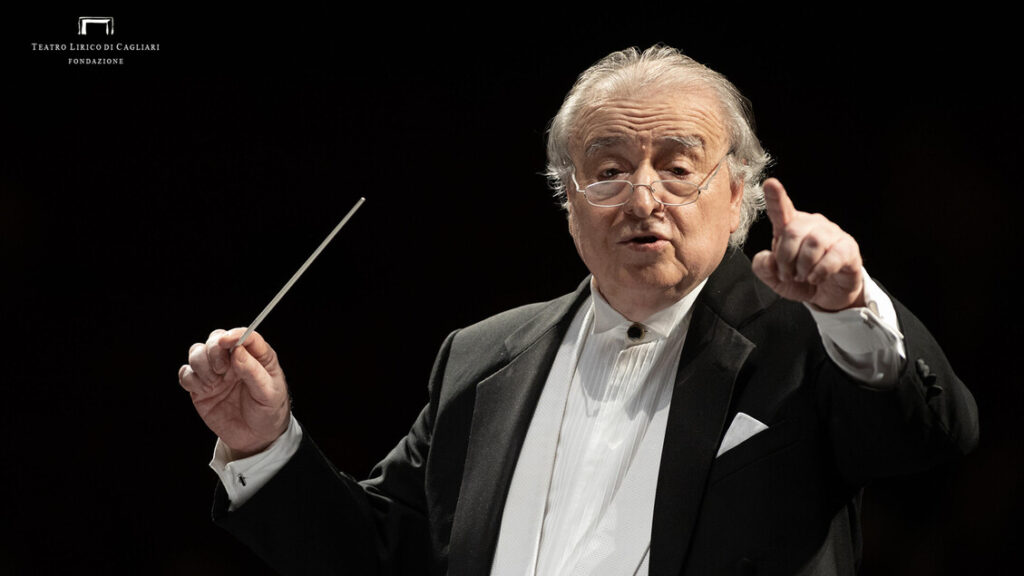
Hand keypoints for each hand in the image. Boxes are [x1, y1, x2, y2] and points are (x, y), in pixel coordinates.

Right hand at [179, 328, 289, 458]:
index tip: (227, 341)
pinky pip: (186, 374)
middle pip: (215, 339)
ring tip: (214, 382)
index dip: (234, 334)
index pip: (245, 336)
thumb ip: (254, 372)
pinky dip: (190, 378)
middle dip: (213, 350)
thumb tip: (238, 351)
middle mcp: (234, 360)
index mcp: (256, 356)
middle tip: (221, 370)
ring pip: (196, 352)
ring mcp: (216, 372)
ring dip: (201, 364)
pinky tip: (204, 390)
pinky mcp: (200, 387)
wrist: (256, 437)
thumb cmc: (268, 411)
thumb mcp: (269, 393)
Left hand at [752, 178, 865, 310]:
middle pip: (793, 231)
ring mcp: (832, 234)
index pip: (781, 208)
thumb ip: (763, 268)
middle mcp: (812, 225)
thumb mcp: (775, 278)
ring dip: (803, 266)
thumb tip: (768, 259)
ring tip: (803, 277)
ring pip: (813, 242)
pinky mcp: (848, 248)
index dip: (775, 197)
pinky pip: (833, 256)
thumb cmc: (800, 279)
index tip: (770, 183)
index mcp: (790, 227)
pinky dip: (820, 271)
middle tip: (788, 275)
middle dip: (785, 258)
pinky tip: (816, 278)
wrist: (828, 294)